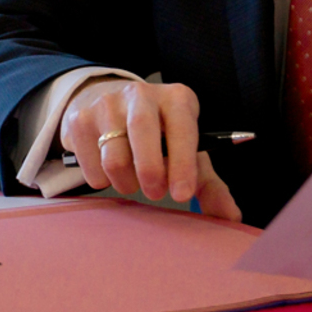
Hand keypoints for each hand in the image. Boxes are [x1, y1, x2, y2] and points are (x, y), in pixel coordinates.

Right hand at [60, 78, 243, 221]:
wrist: (109, 102)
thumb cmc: (159, 134)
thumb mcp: (186, 150)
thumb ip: (209, 184)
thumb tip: (231, 217)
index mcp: (176, 99)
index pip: (182, 127)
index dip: (183, 163)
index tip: (182, 194)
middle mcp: (141, 94)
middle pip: (142, 132)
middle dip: (150, 171)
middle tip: (155, 194)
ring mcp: (106, 103)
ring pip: (114, 155)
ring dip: (125, 182)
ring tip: (133, 182)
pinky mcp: (80, 118)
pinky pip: (91, 165)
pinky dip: (102, 180)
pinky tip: (110, 173)